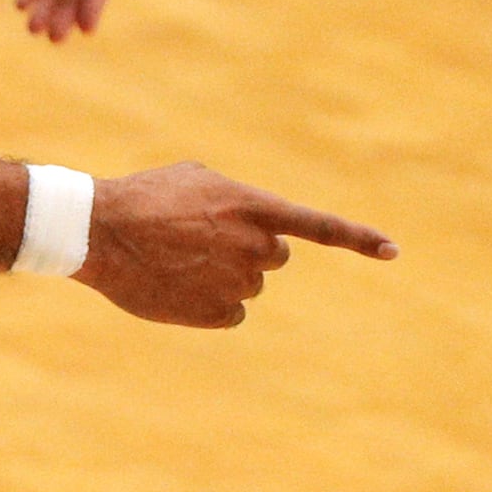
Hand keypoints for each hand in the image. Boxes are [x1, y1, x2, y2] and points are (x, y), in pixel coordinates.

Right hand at [77, 163, 393, 325]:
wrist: (98, 230)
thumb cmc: (142, 197)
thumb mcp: (196, 179)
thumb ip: (236, 198)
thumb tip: (248, 218)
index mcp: (254, 208)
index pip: (320, 226)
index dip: (359, 238)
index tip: (393, 251)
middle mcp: (256, 246)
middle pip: (274, 257)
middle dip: (247, 250)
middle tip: (202, 242)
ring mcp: (238, 282)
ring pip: (248, 286)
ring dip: (221, 275)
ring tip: (175, 260)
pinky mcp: (216, 313)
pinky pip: (230, 313)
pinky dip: (207, 303)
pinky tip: (175, 286)